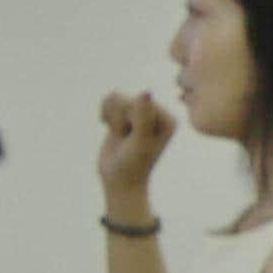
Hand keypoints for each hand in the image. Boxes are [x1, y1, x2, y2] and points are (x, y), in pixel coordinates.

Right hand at [95, 89, 176, 209]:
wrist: (119, 180)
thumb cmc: (133, 165)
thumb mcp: (140, 143)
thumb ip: (143, 117)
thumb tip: (146, 92)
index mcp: (168, 119)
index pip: (140, 104)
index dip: (130, 123)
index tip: (135, 142)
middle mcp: (157, 113)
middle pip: (128, 99)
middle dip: (120, 120)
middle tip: (126, 140)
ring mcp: (140, 112)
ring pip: (117, 97)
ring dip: (112, 118)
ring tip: (120, 134)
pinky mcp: (125, 113)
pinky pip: (109, 99)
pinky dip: (105, 114)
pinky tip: (111, 128)